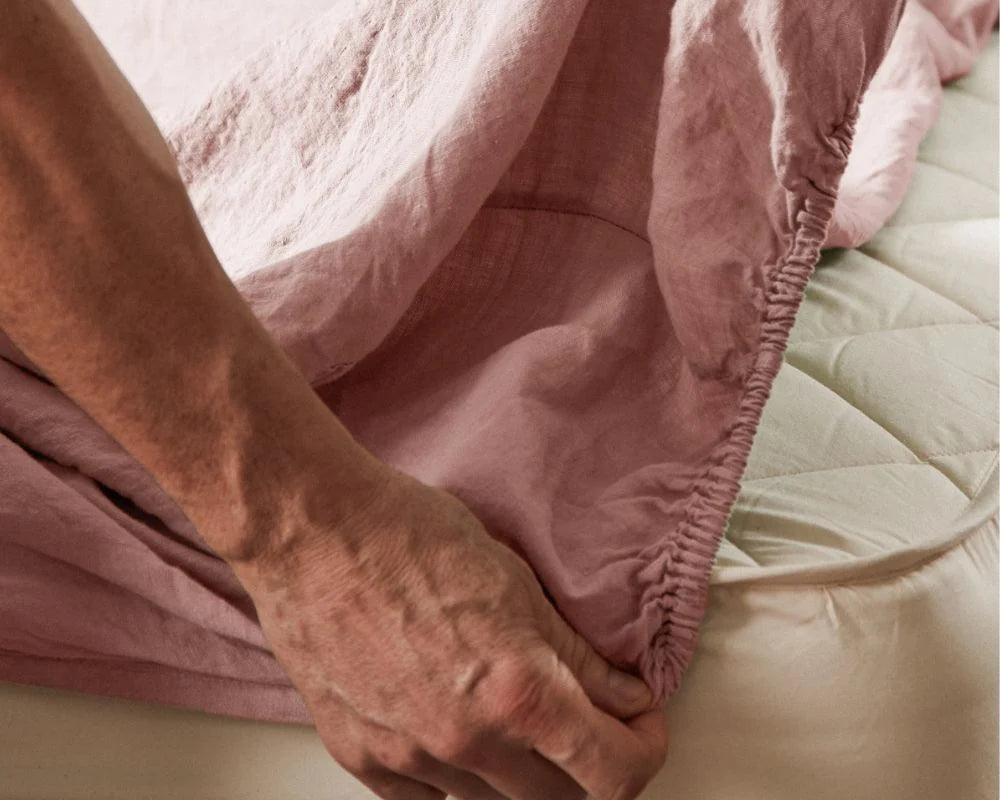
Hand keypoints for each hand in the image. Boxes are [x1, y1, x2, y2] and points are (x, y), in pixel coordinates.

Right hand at [231, 465, 667, 799]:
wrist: (313, 531)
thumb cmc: (408, 536)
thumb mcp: (516, 582)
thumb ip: (575, 656)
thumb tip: (622, 697)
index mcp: (519, 693)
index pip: (616, 773)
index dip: (643, 750)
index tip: (639, 727)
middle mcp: (468, 741)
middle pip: (562, 799)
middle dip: (588, 762)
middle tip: (585, 720)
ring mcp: (411, 757)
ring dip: (521, 769)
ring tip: (512, 712)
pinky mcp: (363, 757)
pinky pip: (430, 799)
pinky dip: (458, 776)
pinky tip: (458, 730)